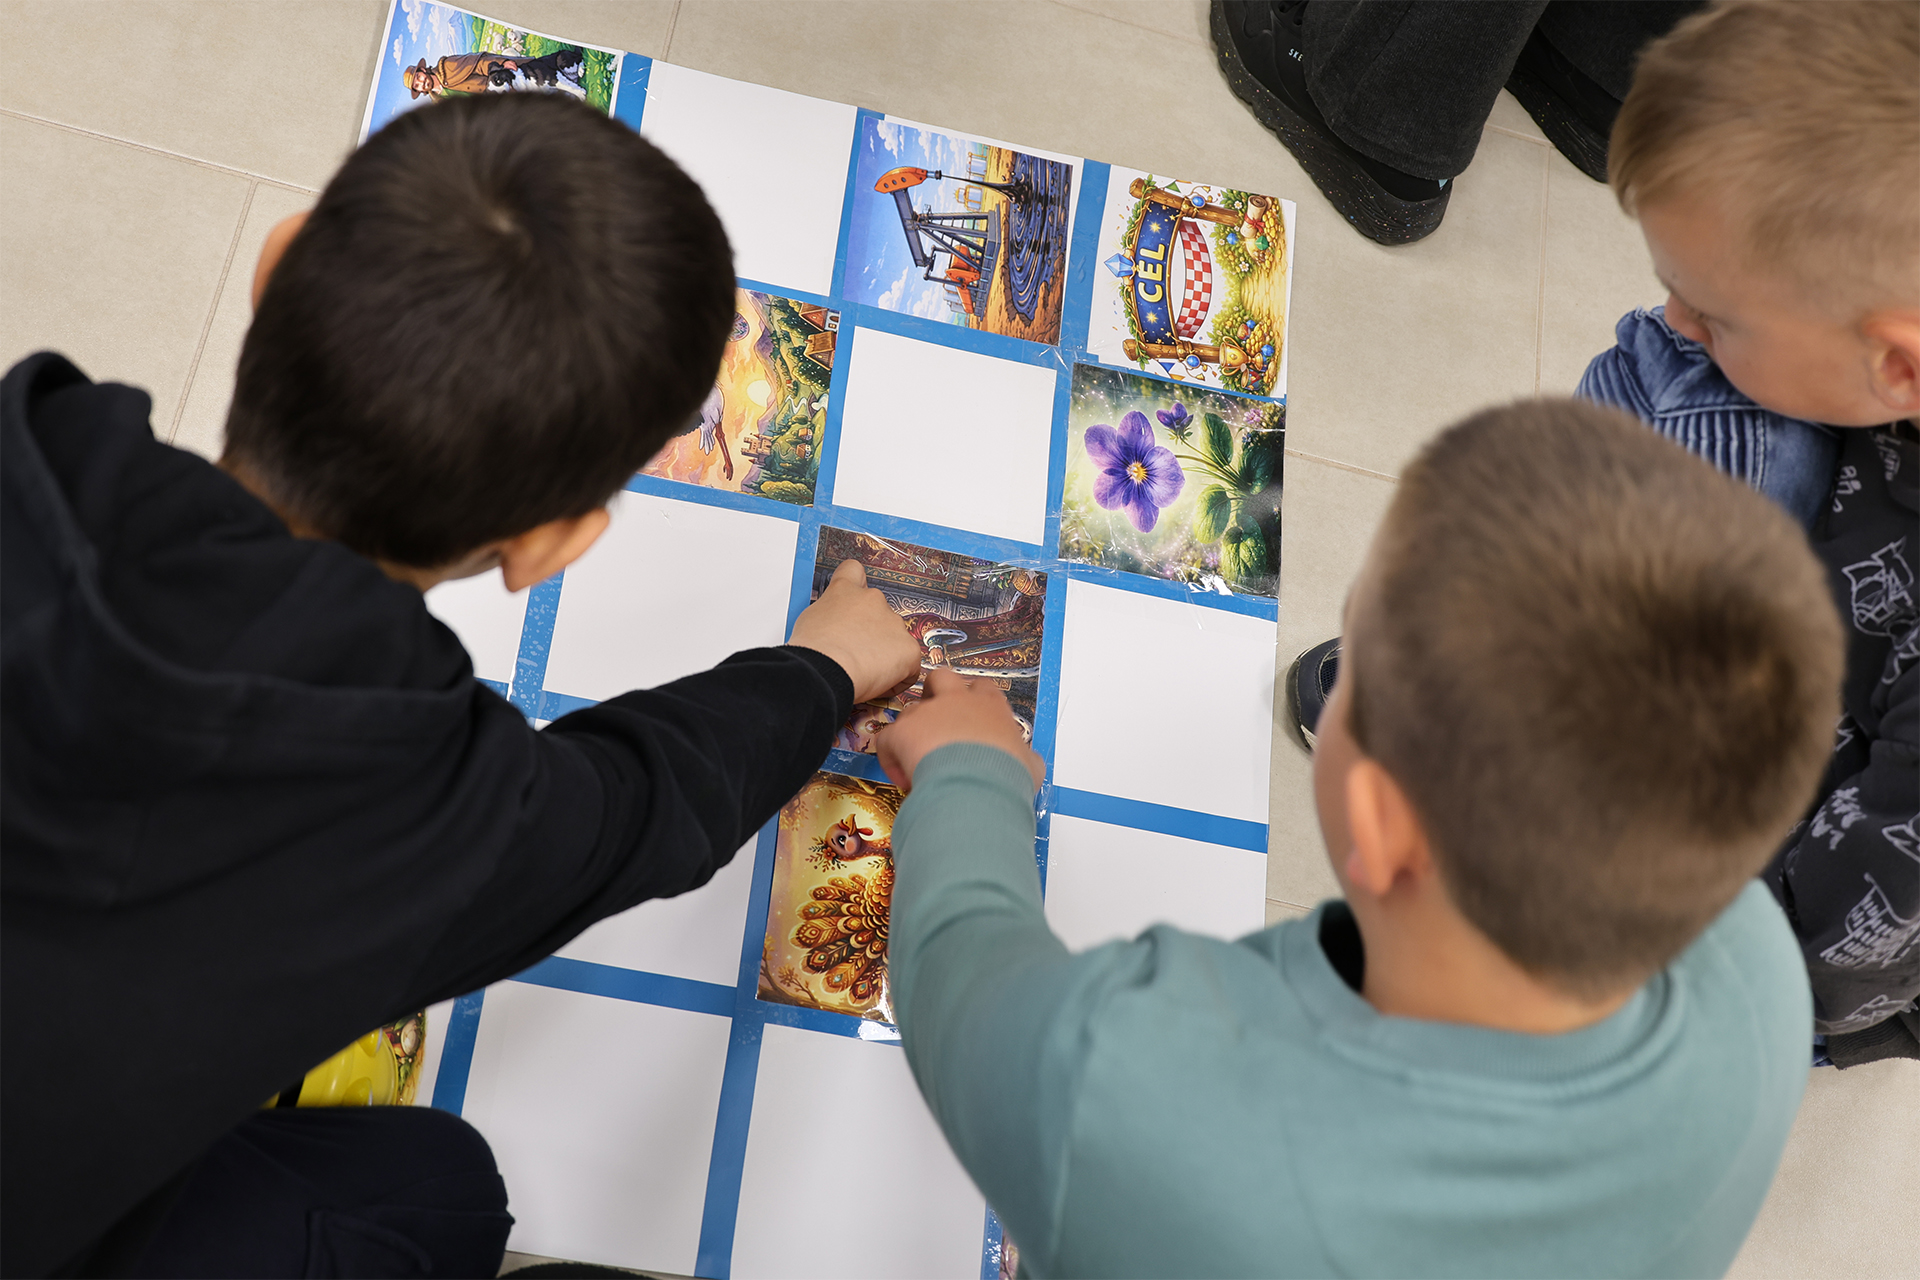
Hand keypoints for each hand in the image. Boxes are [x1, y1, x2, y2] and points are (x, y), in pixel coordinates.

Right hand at [789, 561, 922, 703]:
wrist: (825, 670)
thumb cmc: (811, 651)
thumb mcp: (809, 620)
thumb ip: (828, 615)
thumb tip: (831, 628)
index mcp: (845, 590)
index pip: (854, 571)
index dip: (855, 586)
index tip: (854, 602)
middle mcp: (873, 600)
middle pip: (878, 613)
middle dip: (871, 633)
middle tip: (854, 654)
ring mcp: (894, 623)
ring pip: (894, 640)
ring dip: (884, 655)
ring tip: (863, 672)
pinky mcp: (909, 649)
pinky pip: (909, 666)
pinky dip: (897, 677)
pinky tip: (877, 684)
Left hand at [876, 667, 1043, 793]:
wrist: (978, 787)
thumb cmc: (1007, 776)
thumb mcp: (1029, 765)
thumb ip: (1024, 756)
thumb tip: (1027, 762)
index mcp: (990, 706)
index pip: (982, 688)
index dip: (974, 701)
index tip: (971, 721)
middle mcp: (958, 701)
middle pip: (941, 677)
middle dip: (935, 693)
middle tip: (937, 720)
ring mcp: (928, 713)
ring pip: (911, 709)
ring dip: (913, 730)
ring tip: (918, 758)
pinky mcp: (903, 731)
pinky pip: (887, 738)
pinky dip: (891, 756)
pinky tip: (902, 777)